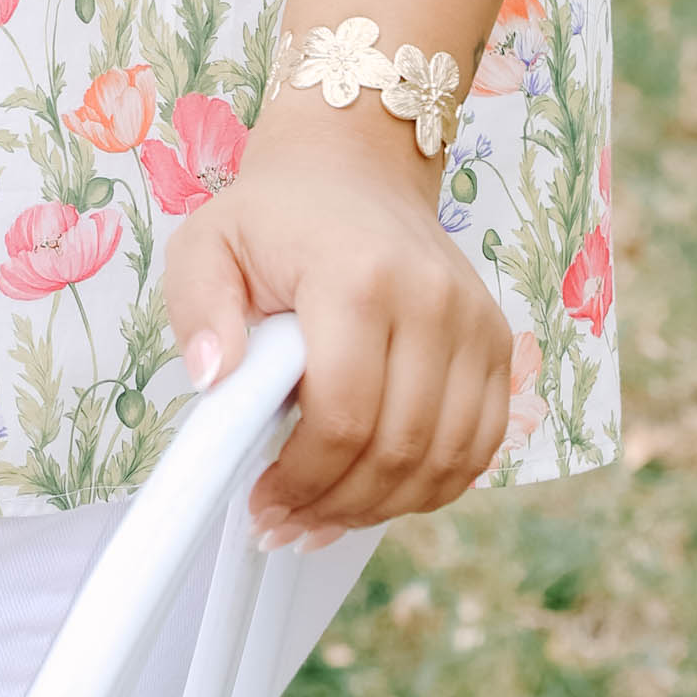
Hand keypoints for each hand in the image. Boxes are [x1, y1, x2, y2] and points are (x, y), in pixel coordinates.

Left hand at [161, 98, 510, 545]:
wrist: (353, 171)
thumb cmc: (273, 219)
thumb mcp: (207, 245)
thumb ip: (198, 309)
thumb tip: (214, 380)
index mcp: (357, 275)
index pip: (343, 414)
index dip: (302, 479)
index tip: (262, 504)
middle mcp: (431, 298)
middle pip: (398, 449)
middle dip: (337, 505)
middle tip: (287, 525)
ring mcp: (475, 322)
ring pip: (445, 461)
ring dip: (384, 508)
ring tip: (326, 517)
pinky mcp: (498, 343)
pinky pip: (478, 447)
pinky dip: (433, 487)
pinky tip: (380, 493)